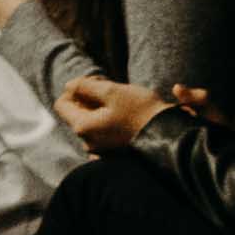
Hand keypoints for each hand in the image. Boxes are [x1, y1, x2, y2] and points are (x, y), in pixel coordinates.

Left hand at [53, 71, 174, 155]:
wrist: (173, 137)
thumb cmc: (142, 112)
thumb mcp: (112, 91)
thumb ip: (85, 86)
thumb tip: (69, 86)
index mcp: (83, 127)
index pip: (61, 104)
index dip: (75, 89)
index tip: (96, 83)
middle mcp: (88, 142)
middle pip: (77, 112)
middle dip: (89, 96)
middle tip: (110, 86)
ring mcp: (101, 149)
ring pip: (92, 120)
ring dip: (101, 106)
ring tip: (120, 99)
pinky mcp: (115, 151)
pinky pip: (104, 130)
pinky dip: (109, 118)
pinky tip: (125, 113)